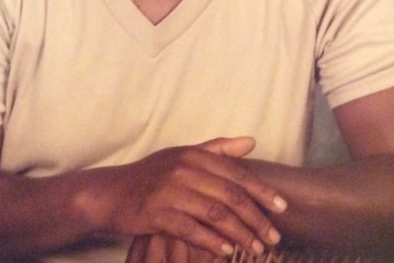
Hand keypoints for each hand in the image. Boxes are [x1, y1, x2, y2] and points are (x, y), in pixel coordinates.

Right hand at [87, 136, 285, 258]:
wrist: (111, 193)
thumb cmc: (152, 175)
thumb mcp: (183, 155)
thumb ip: (218, 149)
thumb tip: (251, 141)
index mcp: (193, 154)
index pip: (235, 172)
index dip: (261, 190)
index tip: (282, 207)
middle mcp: (184, 169)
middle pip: (230, 195)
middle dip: (257, 218)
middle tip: (273, 237)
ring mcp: (170, 191)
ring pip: (215, 214)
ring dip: (240, 234)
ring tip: (256, 248)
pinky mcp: (157, 214)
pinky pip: (192, 230)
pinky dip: (212, 242)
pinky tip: (227, 251)